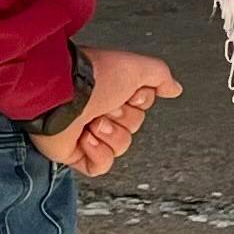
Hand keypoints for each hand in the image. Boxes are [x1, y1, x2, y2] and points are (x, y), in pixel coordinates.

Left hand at [31, 46, 183, 174]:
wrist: (59, 93)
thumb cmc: (92, 76)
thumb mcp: (135, 67)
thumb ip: (159, 75)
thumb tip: (174, 88)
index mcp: (112, 88)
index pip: (143, 105)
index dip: (140, 100)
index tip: (128, 91)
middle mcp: (99, 108)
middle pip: (133, 127)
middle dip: (122, 118)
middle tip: (105, 106)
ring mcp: (86, 130)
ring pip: (120, 147)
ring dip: (109, 134)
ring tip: (91, 121)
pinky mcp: (73, 152)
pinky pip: (100, 167)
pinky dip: (96, 154)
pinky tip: (85, 138)